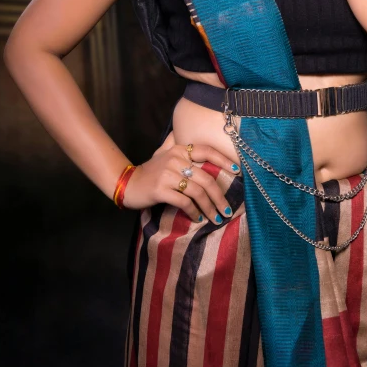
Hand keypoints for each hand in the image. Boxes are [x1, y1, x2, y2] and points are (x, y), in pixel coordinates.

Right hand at [121, 137, 239, 223]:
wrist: (128, 183)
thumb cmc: (151, 171)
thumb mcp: (165, 155)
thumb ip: (181, 149)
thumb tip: (201, 148)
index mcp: (180, 150)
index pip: (206, 151)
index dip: (224, 160)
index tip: (237, 171)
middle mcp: (175, 159)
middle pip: (206, 178)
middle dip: (219, 196)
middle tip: (227, 210)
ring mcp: (167, 174)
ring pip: (197, 191)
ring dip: (209, 207)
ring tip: (216, 218)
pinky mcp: (161, 189)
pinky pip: (184, 202)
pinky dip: (194, 212)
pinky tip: (198, 218)